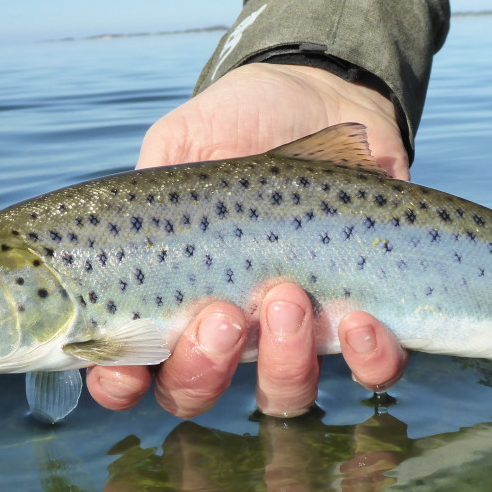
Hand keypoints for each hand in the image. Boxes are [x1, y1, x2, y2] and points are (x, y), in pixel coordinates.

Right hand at [86, 64, 408, 417]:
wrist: (324, 95)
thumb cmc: (240, 121)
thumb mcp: (179, 142)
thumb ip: (146, 188)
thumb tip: (125, 237)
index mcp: (171, 295)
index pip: (131, 368)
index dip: (119, 386)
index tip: (127, 372)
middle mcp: (229, 329)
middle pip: (198, 393)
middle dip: (203, 368)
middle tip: (223, 313)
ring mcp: (297, 333)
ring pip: (283, 395)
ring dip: (283, 362)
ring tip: (289, 294)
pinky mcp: (364, 323)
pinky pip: (372, 372)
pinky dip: (369, 361)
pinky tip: (362, 319)